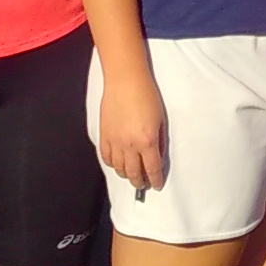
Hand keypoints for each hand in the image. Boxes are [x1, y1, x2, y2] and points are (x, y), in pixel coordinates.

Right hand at [95, 67, 169, 193]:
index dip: (155, 180)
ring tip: (131, 175)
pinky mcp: (104, 135)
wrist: (125, 80)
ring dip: (126, 175)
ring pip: (119, 168)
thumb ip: (160, 141)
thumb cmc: (146, 95)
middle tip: (143, 184)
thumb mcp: (161, 119)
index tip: (156, 184)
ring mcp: (114, 141)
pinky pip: (106, 157)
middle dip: (140, 182)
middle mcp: (129, 145)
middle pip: (134, 173)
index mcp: (146, 141)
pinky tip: (117, 164)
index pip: (152, 169)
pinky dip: (112, 164)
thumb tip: (158, 156)